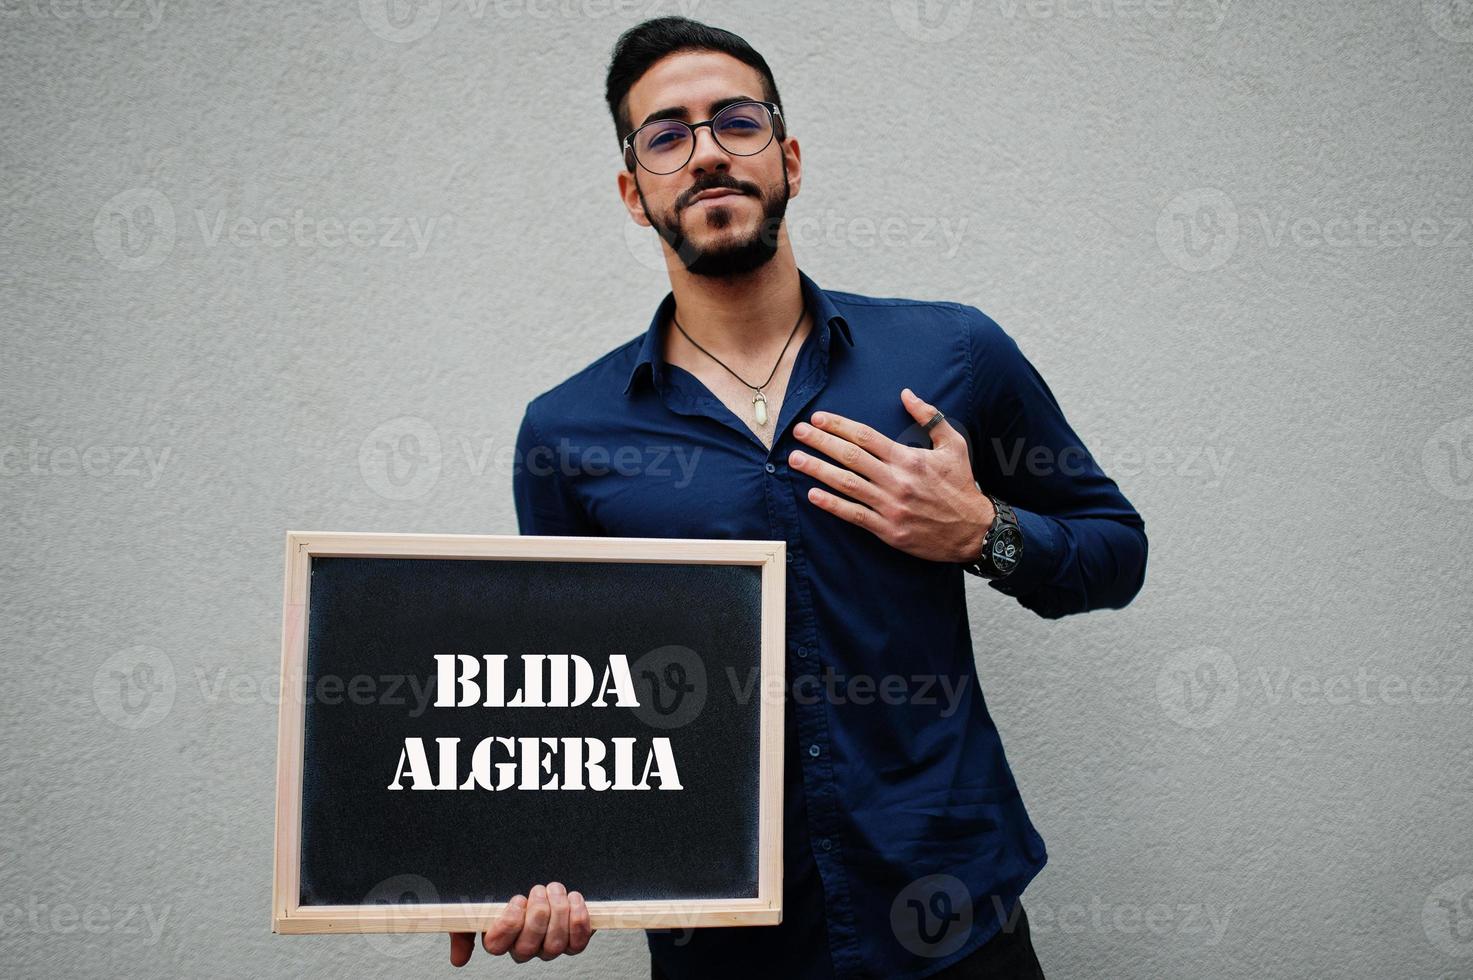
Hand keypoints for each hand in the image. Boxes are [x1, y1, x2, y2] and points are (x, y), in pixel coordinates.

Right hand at [449, 882, 594, 965]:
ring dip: (558, 913)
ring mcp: (549, 947)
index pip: (496, 946)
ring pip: (554, 945)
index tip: (516, 901)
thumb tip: (458, 960)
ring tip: (556, 890)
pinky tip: (574, 899)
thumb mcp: (480, 905)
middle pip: (527, 948)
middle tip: (538, 890)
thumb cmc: (508, 895)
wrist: (541, 881)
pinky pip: (578, 943)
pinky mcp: (573, 941)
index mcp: (499, 939)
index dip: (508, 924)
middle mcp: (525, 948)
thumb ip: (464, 928)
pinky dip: (579, 920)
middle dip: (537, 916)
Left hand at [789, 388, 994, 563]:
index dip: (839, 425)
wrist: (973, 530)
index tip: (818, 418)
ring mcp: (890, 506)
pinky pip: (854, 515)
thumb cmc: (962, 485)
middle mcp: (896, 480)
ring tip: (796, 459)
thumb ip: (929, 417)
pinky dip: (832, 505)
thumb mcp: (954, 444)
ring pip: (847, 484)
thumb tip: (906, 393)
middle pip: (850, 457)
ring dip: (818, 470)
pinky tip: (813, 494)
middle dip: (820, 442)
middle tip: (798, 432)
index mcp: (908, 458)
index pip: (865, 437)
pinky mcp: (888, 529)